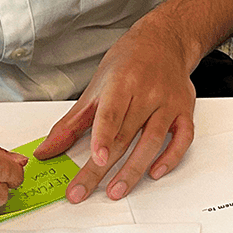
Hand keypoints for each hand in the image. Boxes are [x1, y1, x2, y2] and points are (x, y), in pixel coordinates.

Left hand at [35, 16, 195, 202]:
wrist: (164, 41)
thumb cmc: (129, 62)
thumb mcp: (95, 86)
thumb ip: (71, 122)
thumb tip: (47, 149)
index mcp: (123, 82)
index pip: (111, 113)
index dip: (103, 137)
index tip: (97, 158)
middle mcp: (148, 93)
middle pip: (125, 136)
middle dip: (102, 168)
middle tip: (83, 191)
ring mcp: (168, 103)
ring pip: (153, 141)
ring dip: (134, 170)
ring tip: (116, 191)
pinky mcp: (185, 111)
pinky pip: (182, 139)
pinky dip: (170, 158)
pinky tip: (155, 172)